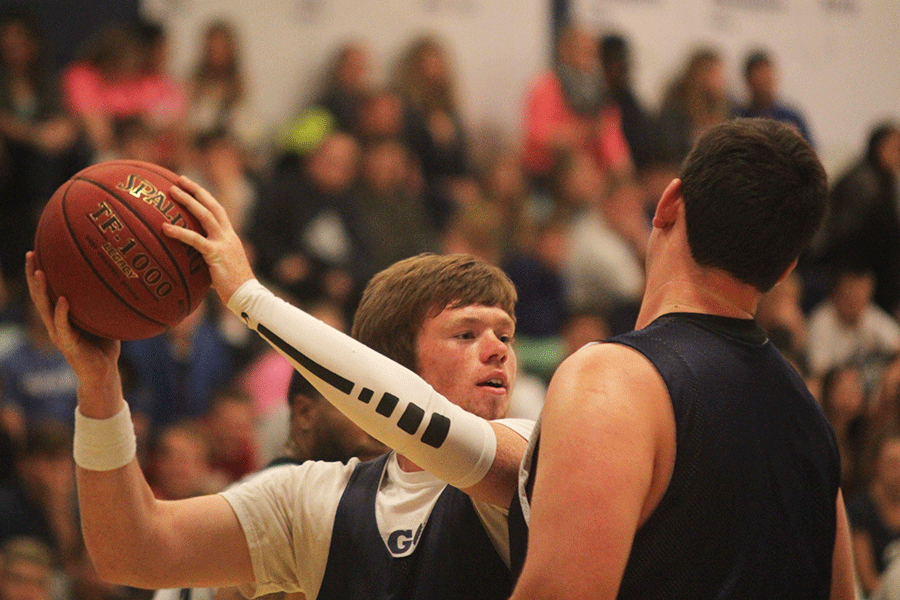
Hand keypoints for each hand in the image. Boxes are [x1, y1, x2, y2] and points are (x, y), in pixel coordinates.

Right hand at [24, 252, 121, 415]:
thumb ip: (105, 301)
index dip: (40, 271)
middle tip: (31, 254)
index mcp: (61, 315)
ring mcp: (59, 334)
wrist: (103, 372)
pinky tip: (63, 300)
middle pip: (39, 294)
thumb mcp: (104, 318)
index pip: (46, 289)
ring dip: (41, 291)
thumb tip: (123, 277)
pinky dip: (62, 313)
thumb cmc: (104, 344)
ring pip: (45, 309)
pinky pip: (63, 326)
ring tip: (40, 273)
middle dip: (33, 274)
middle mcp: (55, 322)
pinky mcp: (68, 344)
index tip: (38, 249)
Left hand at [165, 176, 254, 305]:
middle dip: (196, 191)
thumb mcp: (222, 269)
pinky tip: (165, 228)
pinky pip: (195, 239)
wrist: (247, 296)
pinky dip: (179, 232)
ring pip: (205, 215)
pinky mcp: (216, 254)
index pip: (218, 211)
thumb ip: (209, 262)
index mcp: (231, 237)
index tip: (191, 187)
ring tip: (172, 192)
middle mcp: (228, 236)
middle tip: (180, 180)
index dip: (205, 197)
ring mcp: (223, 243)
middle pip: (212, 206)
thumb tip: (191, 267)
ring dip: (188, 201)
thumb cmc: (234, 288)